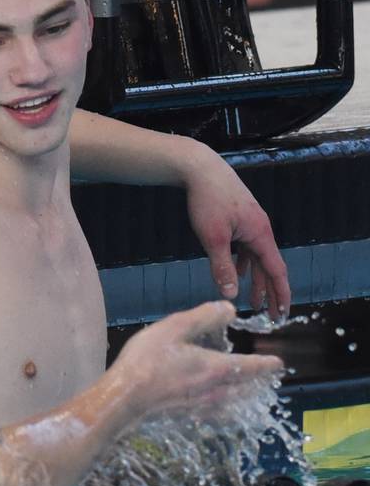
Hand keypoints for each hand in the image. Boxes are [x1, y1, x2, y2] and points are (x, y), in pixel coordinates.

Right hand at [113, 301, 282, 417]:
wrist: (124, 398)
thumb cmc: (148, 360)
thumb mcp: (175, 327)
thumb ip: (205, 317)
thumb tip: (230, 309)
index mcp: (217, 368)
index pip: (252, 366)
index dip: (268, 364)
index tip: (279, 363)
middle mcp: (216, 391)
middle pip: (247, 387)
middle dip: (259, 380)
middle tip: (267, 375)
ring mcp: (202, 407)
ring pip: (234, 401)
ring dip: (245, 394)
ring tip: (248, 388)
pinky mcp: (188, 416)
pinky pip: (218, 412)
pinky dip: (227, 406)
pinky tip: (218, 404)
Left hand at [184, 149, 289, 319]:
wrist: (201, 169)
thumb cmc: (208, 200)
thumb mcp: (213, 238)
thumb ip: (222, 267)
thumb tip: (231, 294)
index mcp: (260, 235)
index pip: (276, 270)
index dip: (281, 293)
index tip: (284, 312)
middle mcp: (260, 230)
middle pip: (268, 267)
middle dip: (270, 292)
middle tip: (271, 315)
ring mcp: (250, 224)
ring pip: (256, 258)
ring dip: (255, 280)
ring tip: (253, 301)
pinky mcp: (239, 220)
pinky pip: (245, 248)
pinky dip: (243, 263)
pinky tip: (237, 274)